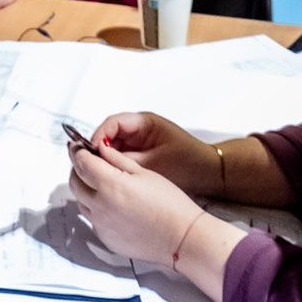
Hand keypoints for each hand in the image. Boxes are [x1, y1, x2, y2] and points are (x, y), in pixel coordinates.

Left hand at [67, 142, 204, 266]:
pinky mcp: (106, 239)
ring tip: (100, 183)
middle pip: (75, 182)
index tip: (78, 147)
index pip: (82, 163)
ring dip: (85, 190)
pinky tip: (111, 205)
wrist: (182, 237)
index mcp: (110, 185)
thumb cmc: (170, 204)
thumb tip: (101, 149)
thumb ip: (117, 159)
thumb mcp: (144, 173)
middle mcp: (101, 206)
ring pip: (80, 202)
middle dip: (78, 169)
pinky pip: (92, 220)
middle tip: (87, 162)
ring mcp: (101, 225)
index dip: (78, 152)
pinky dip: (95, 209)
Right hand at [91, 112, 221, 196]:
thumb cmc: (190, 163)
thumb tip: (101, 162)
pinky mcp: (142, 155)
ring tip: (100, 174)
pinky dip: (116, 166)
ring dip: (106, 159)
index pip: (112, 123)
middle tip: (89, 166)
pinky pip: (122, 158)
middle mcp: (140, 129)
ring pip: (114, 148)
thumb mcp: (155, 163)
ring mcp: (140, 142)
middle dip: (99, 150)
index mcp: (144, 122)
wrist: (211, 174)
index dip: (98, 137)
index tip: (91, 153)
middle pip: (109, 135)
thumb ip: (126, 161)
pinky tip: (112, 178)